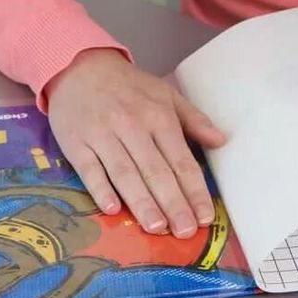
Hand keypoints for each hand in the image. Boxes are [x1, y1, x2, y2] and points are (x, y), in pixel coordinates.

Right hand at [45, 48, 225, 237]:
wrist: (79, 66)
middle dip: (174, 204)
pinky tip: (113, 209)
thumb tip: (222, 140)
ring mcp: (102, 134)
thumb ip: (194, 120)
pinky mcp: (75, 142)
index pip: (182, 161)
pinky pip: (89, 169)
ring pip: (125, 173)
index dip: (195, 191)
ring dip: (142, 202)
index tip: (206, 216)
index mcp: (159, 117)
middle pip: (156, 171)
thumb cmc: (130, 87)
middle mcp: (133, 127)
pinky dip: (100, 189)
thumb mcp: (167, 95)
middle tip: (186, 231)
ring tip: (157, 227)